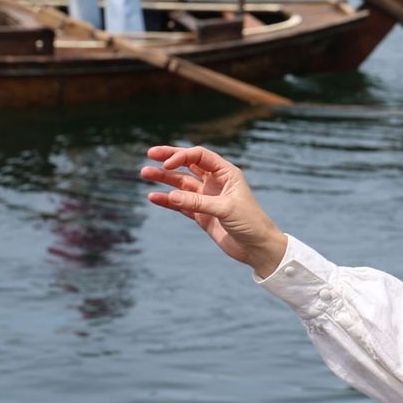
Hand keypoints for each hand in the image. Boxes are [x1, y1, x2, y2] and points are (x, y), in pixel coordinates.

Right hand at [140, 145, 288, 277]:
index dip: (182, 156)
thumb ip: (198, 202)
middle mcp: (215, 182)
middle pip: (188, 165)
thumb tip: (171, 196)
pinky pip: (180, 204)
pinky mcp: (201, 215)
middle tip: (149, 154)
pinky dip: (167, 200)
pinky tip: (153, 197)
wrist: (257, 248)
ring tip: (144, 173)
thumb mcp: (225, 209)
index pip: (199, 156)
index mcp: (226, 173)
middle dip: (169, 159)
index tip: (167, 164)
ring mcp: (207, 198)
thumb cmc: (250, 223)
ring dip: (164, 179)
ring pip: (181, 184)